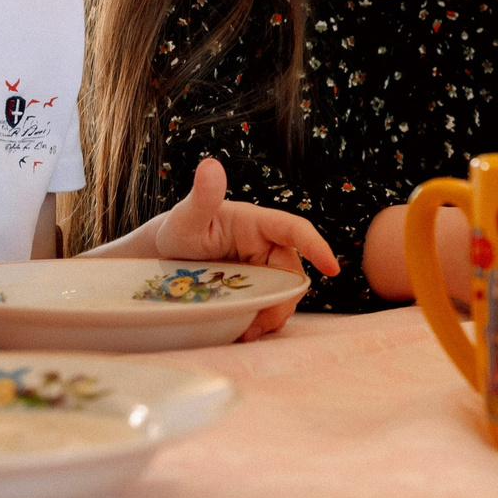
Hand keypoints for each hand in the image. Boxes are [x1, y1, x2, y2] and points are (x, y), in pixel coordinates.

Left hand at [148, 159, 339, 340]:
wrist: (165, 258)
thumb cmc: (178, 229)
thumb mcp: (186, 216)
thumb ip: (201, 196)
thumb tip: (210, 165)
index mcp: (257, 223)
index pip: (295, 230)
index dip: (316, 247)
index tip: (332, 270)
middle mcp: (266, 246)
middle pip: (292, 274)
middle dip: (283, 300)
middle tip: (259, 323)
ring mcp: (262, 270)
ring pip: (284, 294)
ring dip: (272, 315)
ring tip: (246, 332)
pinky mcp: (255, 290)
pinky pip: (269, 306)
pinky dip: (261, 322)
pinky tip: (242, 332)